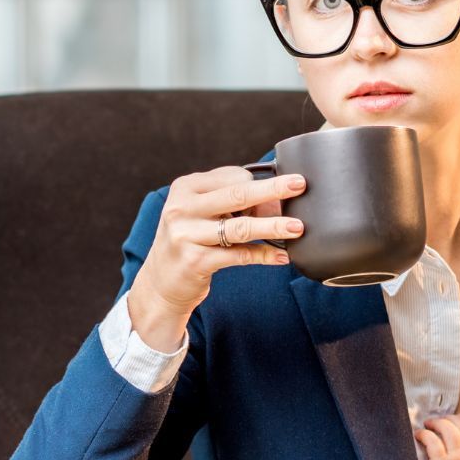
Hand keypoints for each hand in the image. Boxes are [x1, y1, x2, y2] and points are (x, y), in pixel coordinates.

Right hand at [129, 167, 306, 350]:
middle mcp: (183, 208)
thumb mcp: (200, 213)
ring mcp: (187, 235)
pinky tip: (282, 256)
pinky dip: (263, 255)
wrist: (160, 282)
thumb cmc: (189, 241)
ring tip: (297, 227)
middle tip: (300, 184)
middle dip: (272, 189)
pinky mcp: (196, 261)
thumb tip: (277, 200)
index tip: (282, 192)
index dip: (260, 184)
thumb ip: (231, 202)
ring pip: (241, 227)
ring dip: (273, 226)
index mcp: (185, 188)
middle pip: (237, 195)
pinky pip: (239, 256)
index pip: (231, 178)